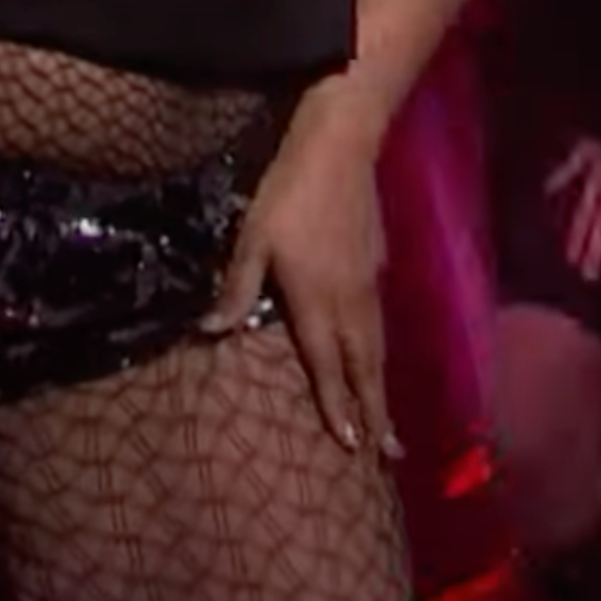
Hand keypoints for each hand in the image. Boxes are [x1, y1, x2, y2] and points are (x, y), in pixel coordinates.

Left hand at [203, 107, 399, 458]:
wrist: (341, 147)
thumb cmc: (288, 193)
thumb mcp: (251, 239)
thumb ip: (236, 288)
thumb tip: (210, 333)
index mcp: (316, 299)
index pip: (327, 366)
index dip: (338, 407)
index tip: (351, 446)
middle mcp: (349, 299)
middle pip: (366, 366)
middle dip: (378, 411)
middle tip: (390, 454)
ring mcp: (368, 282)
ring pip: (378, 345)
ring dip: (383, 386)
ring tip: (390, 421)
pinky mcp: (377, 263)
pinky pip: (380, 321)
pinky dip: (380, 351)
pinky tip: (376, 356)